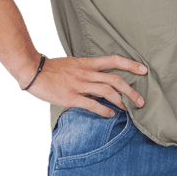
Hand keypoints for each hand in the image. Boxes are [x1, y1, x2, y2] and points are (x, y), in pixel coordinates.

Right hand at [25, 55, 146, 115]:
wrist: (32, 71)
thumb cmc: (52, 68)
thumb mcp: (73, 63)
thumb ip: (88, 68)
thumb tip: (100, 76)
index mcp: (88, 63)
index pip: (114, 60)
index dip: (131, 64)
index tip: (144, 70)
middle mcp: (86, 73)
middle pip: (115, 80)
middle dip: (131, 91)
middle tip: (141, 101)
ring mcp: (79, 85)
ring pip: (107, 92)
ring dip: (121, 102)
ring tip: (129, 109)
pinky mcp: (70, 97)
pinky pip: (92, 104)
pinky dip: (104, 110)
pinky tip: (111, 115)